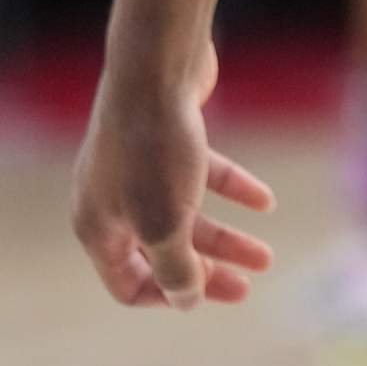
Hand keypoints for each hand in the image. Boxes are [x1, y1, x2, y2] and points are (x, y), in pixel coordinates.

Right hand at [71, 38, 275, 310]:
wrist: (157, 66)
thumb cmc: (154, 149)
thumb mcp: (165, 224)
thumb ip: (175, 268)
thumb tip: (187, 299)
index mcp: (99, 228)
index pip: (128, 283)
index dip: (168, 297)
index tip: (207, 296)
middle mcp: (113, 200)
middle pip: (163, 252)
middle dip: (206, 272)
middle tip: (248, 286)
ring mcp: (140, 167)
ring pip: (186, 216)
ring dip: (227, 238)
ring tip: (267, 257)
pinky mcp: (169, 138)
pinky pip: (201, 175)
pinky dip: (233, 189)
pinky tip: (266, 202)